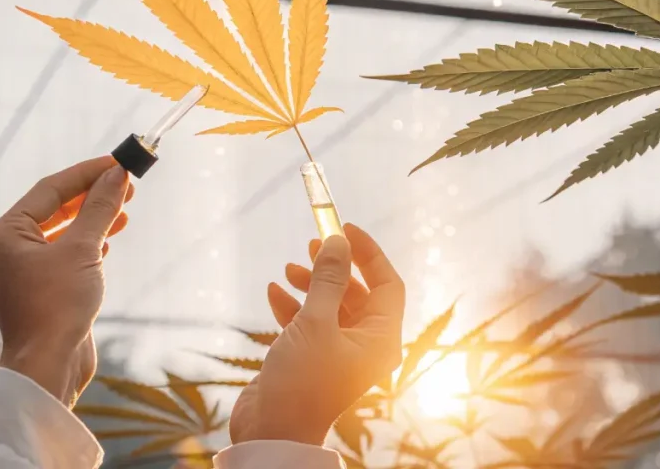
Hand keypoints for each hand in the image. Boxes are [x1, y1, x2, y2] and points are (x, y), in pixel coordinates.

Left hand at [0, 156, 132, 406]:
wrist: (48, 366)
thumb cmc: (57, 307)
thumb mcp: (83, 250)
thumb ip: (99, 209)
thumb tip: (117, 175)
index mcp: (3, 234)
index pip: (49, 190)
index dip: (87, 174)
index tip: (118, 163)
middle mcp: (5, 250)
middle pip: (53, 210)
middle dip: (92, 198)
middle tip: (127, 186)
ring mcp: (21, 273)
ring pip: (60, 235)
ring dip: (93, 222)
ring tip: (124, 212)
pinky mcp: (38, 292)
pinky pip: (62, 258)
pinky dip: (86, 246)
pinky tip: (108, 243)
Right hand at [230, 223, 404, 445]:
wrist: (271, 432)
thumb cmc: (301, 382)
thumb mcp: (315, 322)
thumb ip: (328, 279)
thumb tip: (338, 242)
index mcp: (381, 339)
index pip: (388, 284)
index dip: (368, 253)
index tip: (344, 228)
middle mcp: (365, 346)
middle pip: (358, 292)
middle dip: (334, 267)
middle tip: (312, 244)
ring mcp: (338, 353)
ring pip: (331, 305)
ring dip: (310, 284)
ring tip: (288, 269)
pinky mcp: (312, 359)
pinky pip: (309, 323)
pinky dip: (293, 305)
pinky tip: (273, 292)